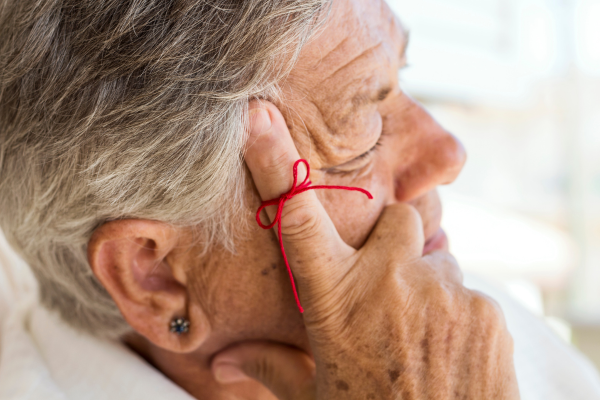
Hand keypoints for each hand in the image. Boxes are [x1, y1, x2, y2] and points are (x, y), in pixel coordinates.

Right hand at [212, 101, 519, 398]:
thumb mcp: (313, 397)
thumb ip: (272, 367)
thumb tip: (222, 361)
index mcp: (336, 299)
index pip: (296, 218)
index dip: (275, 163)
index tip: (257, 119)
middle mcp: (389, 282)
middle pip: (396, 218)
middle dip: (391, 241)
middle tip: (385, 286)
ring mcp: (444, 291)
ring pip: (435, 257)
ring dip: (424, 282)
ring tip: (417, 331)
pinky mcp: (486, 309)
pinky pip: (467, 291)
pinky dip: (454, 311)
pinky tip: (446, 349)